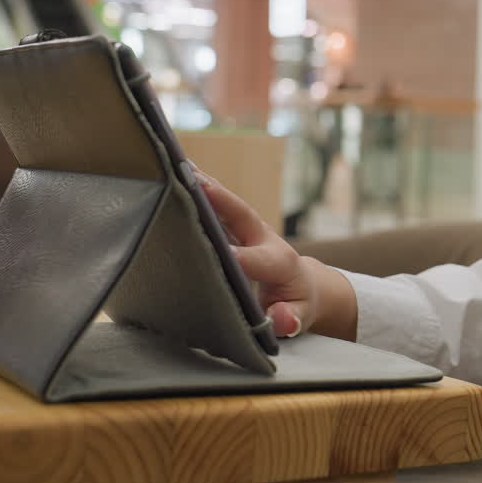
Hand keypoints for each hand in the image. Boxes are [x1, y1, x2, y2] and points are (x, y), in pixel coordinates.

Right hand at [192, 164, 357, 339]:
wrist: (306, 287)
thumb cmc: (298, 304)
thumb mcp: (301, 317)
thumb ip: (291, 319)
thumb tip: (281, 320)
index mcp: (278, 263)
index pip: (251, 259)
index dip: (232, 255)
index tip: (207, 249)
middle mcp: (264, 239)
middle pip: (239, 214)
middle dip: (216, 197)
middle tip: (188, 178)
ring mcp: (251, 231)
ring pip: (226, 205)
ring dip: (203, 184)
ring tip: (175, 162)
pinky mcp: (239, 229)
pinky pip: (219, 207)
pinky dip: (200, 189)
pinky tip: (179, 170)